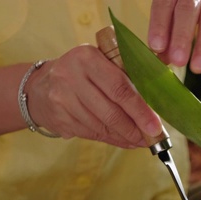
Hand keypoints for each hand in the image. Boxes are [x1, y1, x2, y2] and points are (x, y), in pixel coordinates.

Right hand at [24, 45, 163, 148]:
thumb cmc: (82, 73)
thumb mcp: (101, 61)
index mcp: (86, 58)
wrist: (40, 87)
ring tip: (141, 140)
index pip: (119, 87)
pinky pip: (92, 133)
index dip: (140, 109)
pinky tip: (124, 140)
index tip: (155, 125)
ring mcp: (62, 100)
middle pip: (111, 111)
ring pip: (102, 126)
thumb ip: (128, 71)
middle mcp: (70, 77)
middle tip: (152, 138)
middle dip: (135, 128)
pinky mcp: (59, 119)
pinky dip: (112, 139)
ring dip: (125, 137)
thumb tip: (161, 91)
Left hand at [148, 0, 200, 73]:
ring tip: (198, 68)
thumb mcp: (180, 9)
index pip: (164, 3)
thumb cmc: (198, 0)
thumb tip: (162, 58)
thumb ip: (170, 30)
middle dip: (182, 36)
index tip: (157, 47)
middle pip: (188, 8)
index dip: (160, 24)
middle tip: (178, 61)